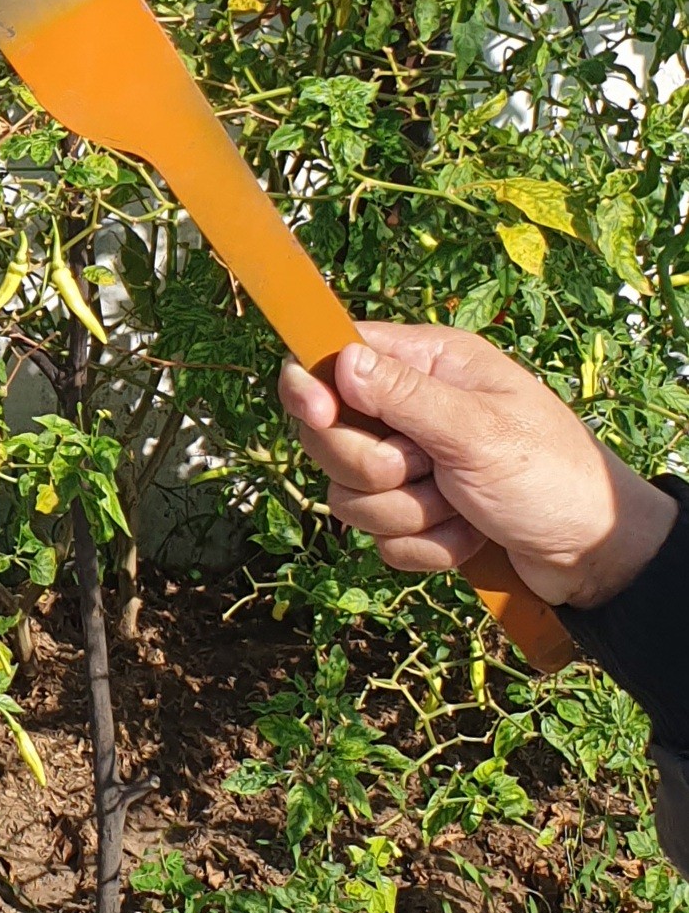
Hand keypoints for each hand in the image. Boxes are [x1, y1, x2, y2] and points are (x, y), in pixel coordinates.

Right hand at [279, 321, 676, 610]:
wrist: (599, 556)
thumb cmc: (553, 477)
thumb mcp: (481, 431)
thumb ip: (405, 395)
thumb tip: (341, 359)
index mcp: (429, 364)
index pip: (337, 355)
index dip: (314, 384)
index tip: (318, 411)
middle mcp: (409, 407)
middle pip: (328, 432)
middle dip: (373, 467)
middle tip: (425, 471)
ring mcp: (408, 462)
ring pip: (348, 490)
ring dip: (407, 512)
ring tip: (461, 508)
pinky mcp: (413, 512)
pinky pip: (377, 534)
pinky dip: (424, 545)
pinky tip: (467, 536)